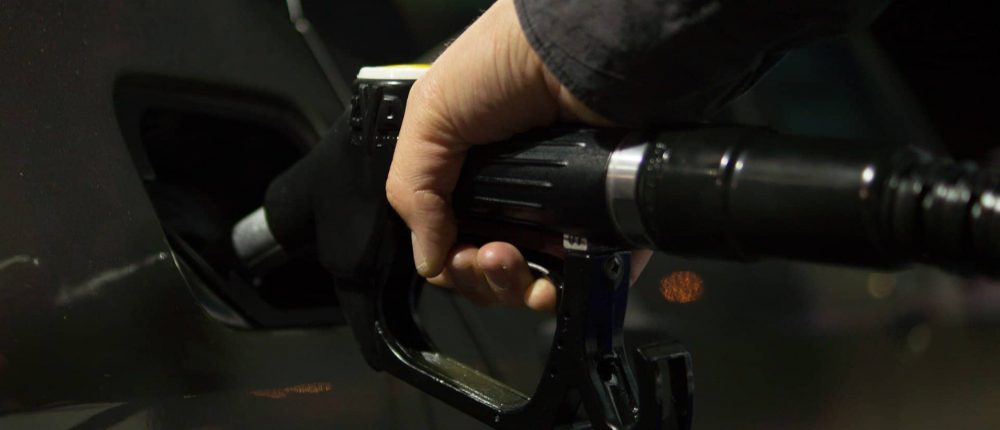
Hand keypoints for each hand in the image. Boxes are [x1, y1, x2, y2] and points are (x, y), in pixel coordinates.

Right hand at [386, 0, 648, 309]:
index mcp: (474, 173)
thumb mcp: (432, 113)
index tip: (453, 256)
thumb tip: (428, 261)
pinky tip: (552, 282)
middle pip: (491, 271)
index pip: (454, 239)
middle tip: (486, 255)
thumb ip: (413, 189)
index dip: (450, 261)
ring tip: (511, 259)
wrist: (584, 51)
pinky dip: (565, 294)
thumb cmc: (508, 62)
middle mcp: (519, 195)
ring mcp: (563, 211)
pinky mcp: (604, 223)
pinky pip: (585, 278)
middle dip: (480, 277)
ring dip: (513, 288)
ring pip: (534, 283)